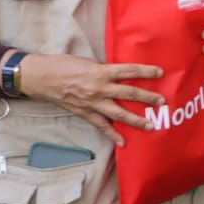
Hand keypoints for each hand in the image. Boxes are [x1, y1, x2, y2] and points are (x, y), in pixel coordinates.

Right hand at [16, 53, 164, 142]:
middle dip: (148, 98)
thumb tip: (120, 74)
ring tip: (151, 126)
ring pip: (119, 114)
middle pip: (129, 94)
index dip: (146, 72)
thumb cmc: (63, 65)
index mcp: (101, 72)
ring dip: (136, 120)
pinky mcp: (84, 112)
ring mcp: (92, 103)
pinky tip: (123, 142)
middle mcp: (99, 88)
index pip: (129, 71)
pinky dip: (112, 135)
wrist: (40, 78)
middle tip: (162, 102)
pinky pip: (101, 126)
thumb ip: (105, 69)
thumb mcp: (88, 61)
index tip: (160, 73)